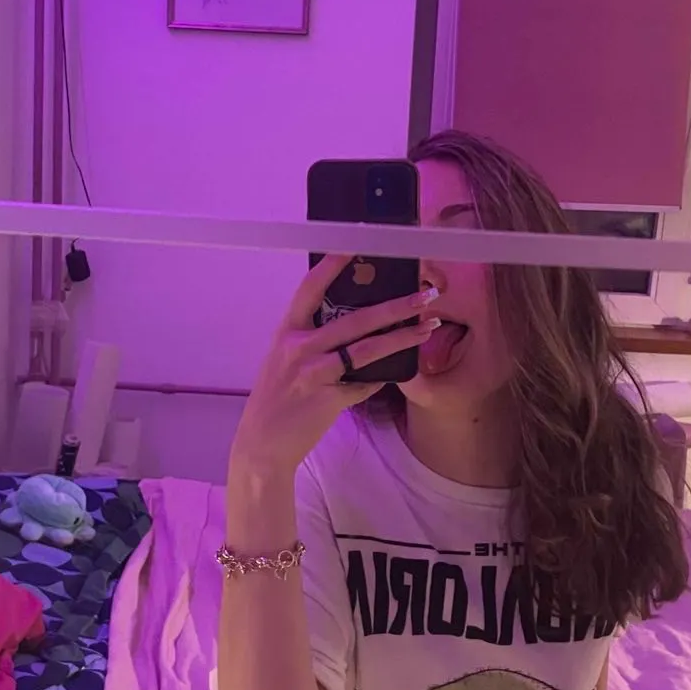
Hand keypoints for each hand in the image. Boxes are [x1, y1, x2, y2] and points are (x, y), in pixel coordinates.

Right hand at [229, 255, 437, 481]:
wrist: (262, 444)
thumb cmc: (276, 400)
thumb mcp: (285, 361)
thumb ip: (312, 340)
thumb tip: (354, 326)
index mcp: (287, 331)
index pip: (310, 288)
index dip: (333, 265)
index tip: (356, 245)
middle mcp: (298, 347)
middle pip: (355, 319)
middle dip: (395, 305)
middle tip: (424, 294)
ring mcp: (313, 373)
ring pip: (367, 348)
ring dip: (402, 336)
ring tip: (428, 325)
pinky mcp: (327, 398)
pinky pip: (364, 383)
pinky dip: (382, 378)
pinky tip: (398, 371)